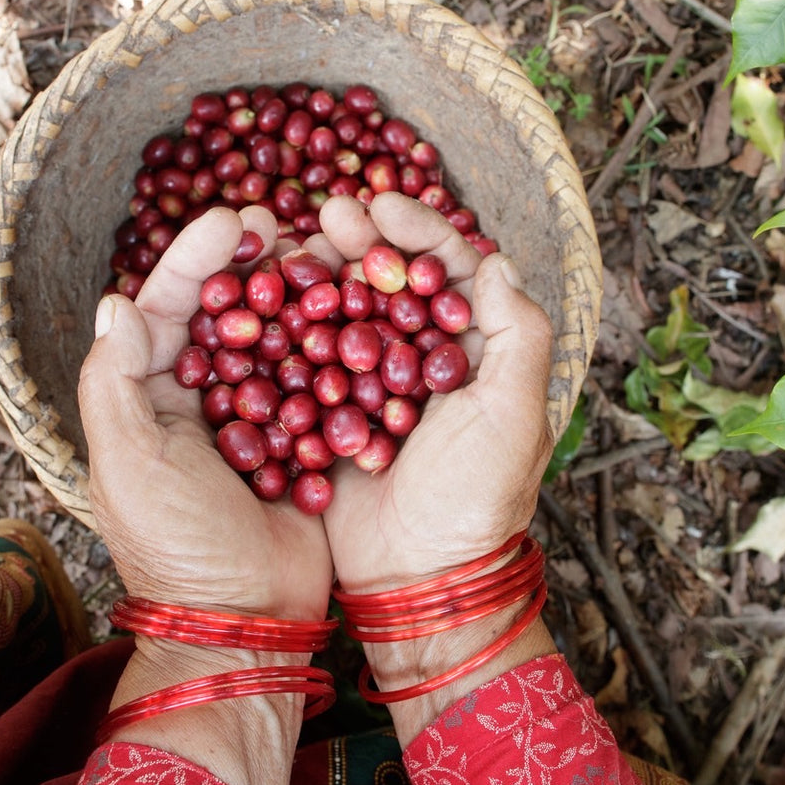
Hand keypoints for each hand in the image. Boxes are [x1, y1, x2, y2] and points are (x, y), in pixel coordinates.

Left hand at [78, 206, 331, 622]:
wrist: (246, 620)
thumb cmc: (175, 544)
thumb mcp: (127, 463)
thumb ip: (114, 381)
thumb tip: (116, 301)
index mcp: (153, 395)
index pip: (171, 307)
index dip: (196, 258)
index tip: (231, 219)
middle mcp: (207, 396)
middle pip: (230, 309)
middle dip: (254, 262)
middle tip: (284, 222)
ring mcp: (263, 415)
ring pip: (282, 334)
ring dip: (301, 290)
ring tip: (329, 249)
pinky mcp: (311, 438)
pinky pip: (325, 379)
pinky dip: (340, 342)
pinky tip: (362, 304)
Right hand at [315, 192, 554, 594]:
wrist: (420, 580)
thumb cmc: (477, 498)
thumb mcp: (515, 414)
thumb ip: (518, 334)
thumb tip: (498, 260)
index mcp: (478, 351)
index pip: (452, 270)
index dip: (419, 230)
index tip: (381, 204)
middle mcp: (426, 359)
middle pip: (393, 280)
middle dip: (362, 241)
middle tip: (327, 214)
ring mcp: (376, 385)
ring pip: (347, 310)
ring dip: (323, 274)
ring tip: (292, 245)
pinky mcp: (333, 413)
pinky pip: (310, 359)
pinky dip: (291, 327)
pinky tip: (266, 299)